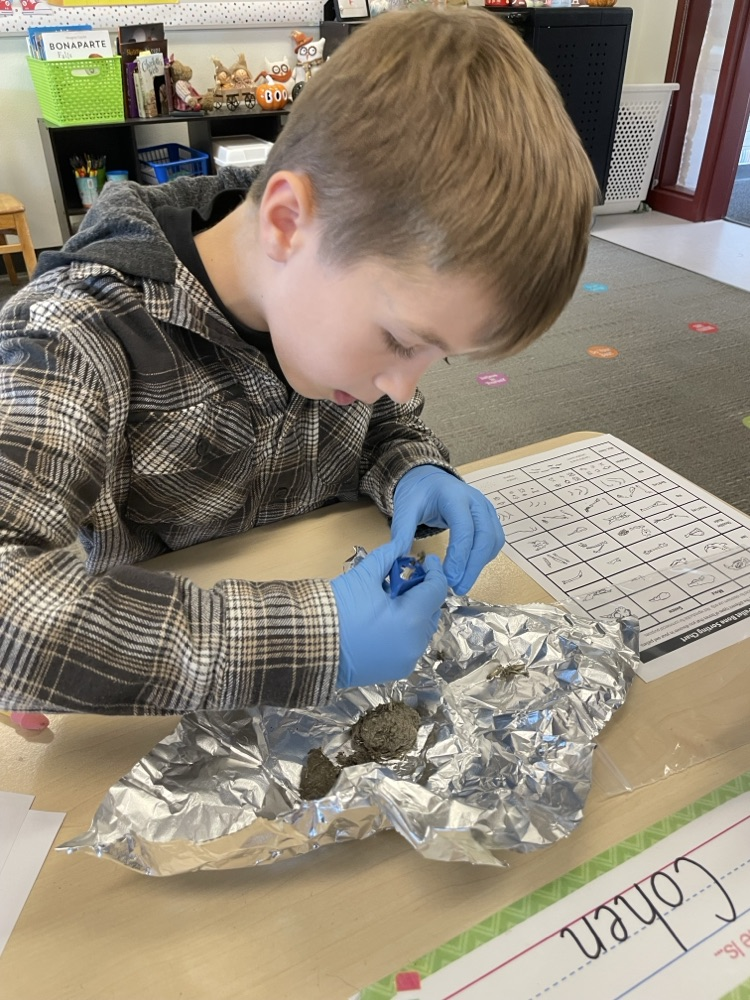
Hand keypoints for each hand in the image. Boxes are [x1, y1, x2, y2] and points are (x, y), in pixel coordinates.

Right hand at [331, 541, 447, 688]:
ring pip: (422, 630)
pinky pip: (409, 645)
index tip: (428, 560)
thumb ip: (388, 557)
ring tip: (393, 600)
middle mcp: (415, 644)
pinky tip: (386, 620)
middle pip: (431, 611)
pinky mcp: (395, 671)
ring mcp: (405, 661)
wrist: (309, 645)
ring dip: (414, 613)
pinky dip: (404, 632)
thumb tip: (402, 542)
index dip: (434, 572)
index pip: (437, 590)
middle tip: (405, 579)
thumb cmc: (336, 609)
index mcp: (411, 619)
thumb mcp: (363, 576)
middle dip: (423, 593)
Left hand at [391, 465, 503, 593]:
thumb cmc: (418, 493)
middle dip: (473, 566)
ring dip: (480, 564)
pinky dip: (483, 558)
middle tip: (458, 588)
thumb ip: (401, 532)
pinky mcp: (489, 517)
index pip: (464, 528)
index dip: (459, 555)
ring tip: (461, 582)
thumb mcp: (404, 508)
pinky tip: (468, 569)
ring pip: (493, 540)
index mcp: (454, 495)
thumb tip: (399, 560)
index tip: (448, 578)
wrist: (429, 479)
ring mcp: (486, 508)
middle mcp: (475, 500)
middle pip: (484, 536)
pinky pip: (494, 540)